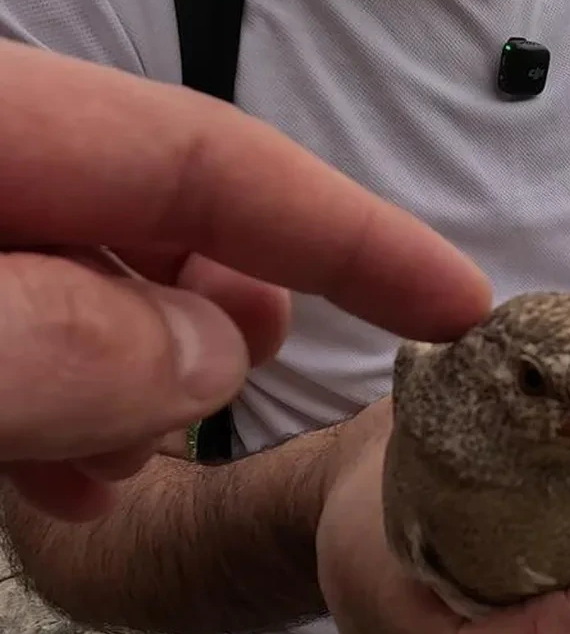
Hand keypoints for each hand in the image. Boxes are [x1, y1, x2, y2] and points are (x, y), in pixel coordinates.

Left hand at [0, 39, 490, 520]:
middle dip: (221, 310)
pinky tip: (73, 479)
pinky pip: (17, 323)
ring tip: (121, 464)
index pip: (201, 154)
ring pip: (86, 273)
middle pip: (151, 203)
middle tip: (244, 387)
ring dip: (133, 379)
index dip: (352, 232)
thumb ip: (60, 341)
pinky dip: (66, 405)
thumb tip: (209, 355)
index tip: (462, 305)